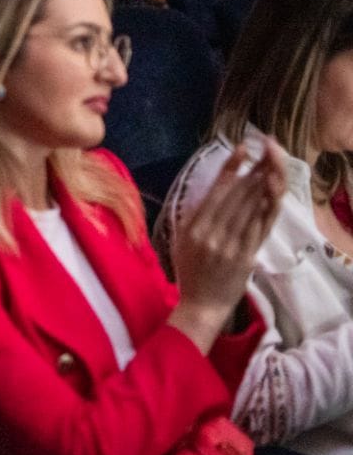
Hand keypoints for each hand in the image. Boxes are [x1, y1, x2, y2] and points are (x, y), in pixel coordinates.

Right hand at [168, 140, 286, 347]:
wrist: (201, 305)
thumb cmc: (189, 271)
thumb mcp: (181, 241)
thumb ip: (195, 216)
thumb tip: (215, 190)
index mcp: (192, 228)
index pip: (216, 191)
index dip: (230, 168)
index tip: (241, 149)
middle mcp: (211, 234)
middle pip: (237, 195)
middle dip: (253, 169)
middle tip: (266, 149)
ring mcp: (231, 245)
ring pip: (251, 207)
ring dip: (264, 181)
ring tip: (272, 162)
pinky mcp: (247, 256)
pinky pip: (260, 226)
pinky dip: (268, 206)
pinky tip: (273, 190)